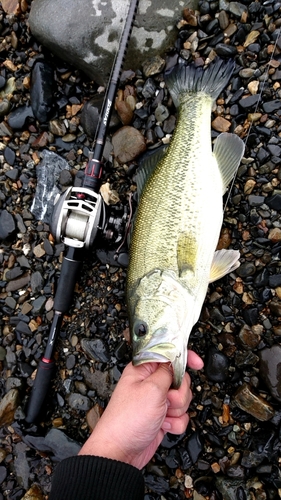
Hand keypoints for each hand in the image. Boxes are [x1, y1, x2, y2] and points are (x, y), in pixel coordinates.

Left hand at [78, 351, 202, 468]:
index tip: (197, 363)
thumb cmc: (126, 420)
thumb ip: (167, 372)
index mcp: (143, 369)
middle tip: (167, 399)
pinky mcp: (162, 417)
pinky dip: (176, 423)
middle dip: (180, 392)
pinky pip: (181, 416)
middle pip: (181, 378)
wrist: (121, 452)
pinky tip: (163, 426)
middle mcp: (150, 383)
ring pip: (183, 398)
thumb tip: (176, 362)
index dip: (184, 357)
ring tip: (162, 414)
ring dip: (177, 409)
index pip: (168, 355)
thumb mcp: (151, 388)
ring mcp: (157, 401)